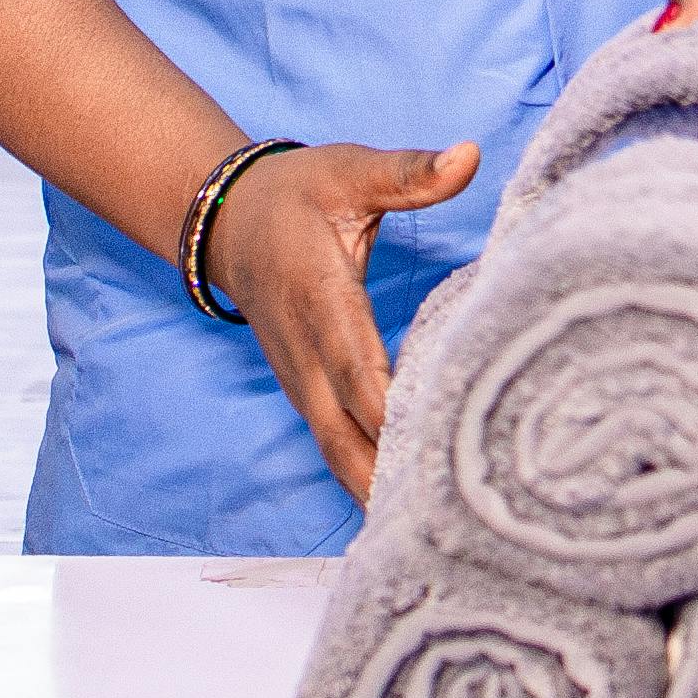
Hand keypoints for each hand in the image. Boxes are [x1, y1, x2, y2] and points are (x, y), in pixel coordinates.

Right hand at [212, 139, 485, 498]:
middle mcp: (308, 357)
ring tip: (437, 541)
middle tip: (459, 520)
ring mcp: (303, 383)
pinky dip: (367, 480)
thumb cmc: (297, 194)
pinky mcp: (308, 394)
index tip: (445, 453)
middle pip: (352, 438)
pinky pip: (338, 448)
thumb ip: (410, 173)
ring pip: (341, 455)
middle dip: (397, 479)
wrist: (228, 220)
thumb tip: (469, 156)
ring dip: (380, 493)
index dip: (400, 416)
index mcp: (324, 304)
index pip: (363, 376)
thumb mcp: (351, 171)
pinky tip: (405, 512)